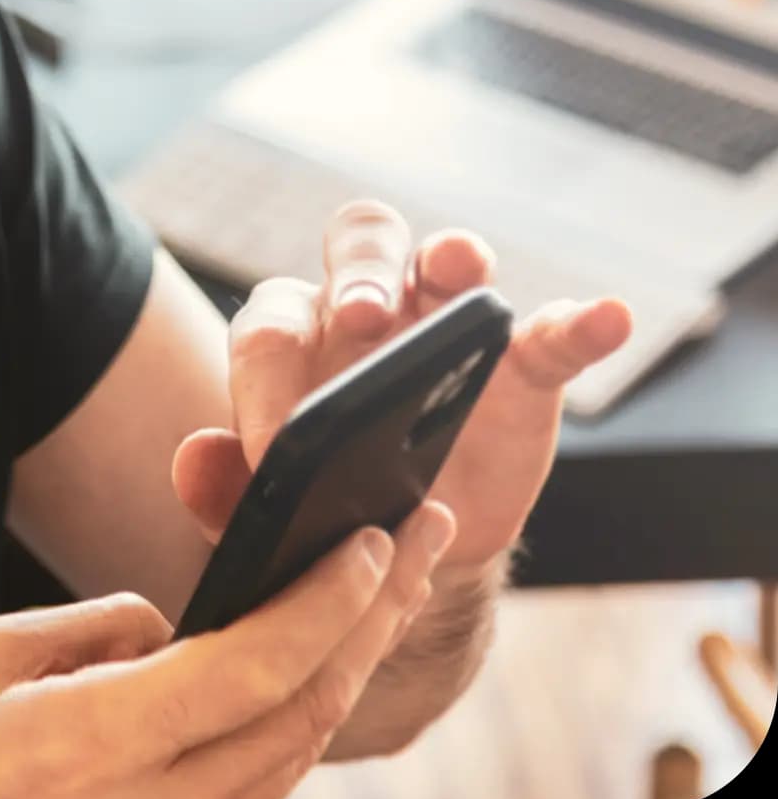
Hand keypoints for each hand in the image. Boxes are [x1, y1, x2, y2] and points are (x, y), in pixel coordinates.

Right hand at [0, 506, 447, 798]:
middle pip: (300, 714)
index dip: (324, 602)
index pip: (251, 666)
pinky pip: (258, 791)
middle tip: (420, 542)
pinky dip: (301, 722)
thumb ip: (97, 632)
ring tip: (389, 593)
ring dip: (351, 669)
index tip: (373, 540)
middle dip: (372, 621)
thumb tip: (172, 627)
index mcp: (96, 739)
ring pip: (294, 759)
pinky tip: (321, 668)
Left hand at [171, 202, 635, 570]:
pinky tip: (604, 316)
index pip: (269, 325)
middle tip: (365, 316)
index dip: (268, 374)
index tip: (279, 441)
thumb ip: (225, 487)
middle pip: (356, 246)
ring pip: (442, 260)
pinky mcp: (518, 367)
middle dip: (359, 272)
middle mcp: (364, 309)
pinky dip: (580, 320)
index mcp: (292, 337)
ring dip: (450, 257)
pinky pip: (550, 331)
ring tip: (460, 269)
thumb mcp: (273, 513)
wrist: (406, 552)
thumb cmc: (322, 509)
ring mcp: (444, 329)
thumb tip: (193, 458)